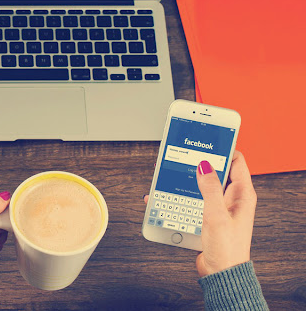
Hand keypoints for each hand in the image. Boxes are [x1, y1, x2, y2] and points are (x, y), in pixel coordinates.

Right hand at [144, 151, 257, 276]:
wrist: (221, 272)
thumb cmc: (226, 248)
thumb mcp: (216, 215)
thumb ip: (210, 188)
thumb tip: (204, 165)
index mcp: (242, 195)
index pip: (236, 161)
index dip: (223, 149)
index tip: (207, 141)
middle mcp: (233, 198)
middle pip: (218, 170)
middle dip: (202, 162)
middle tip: (186, 155)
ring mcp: (221, 206)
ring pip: (204, 184)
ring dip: (190, 180)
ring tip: (175, 174)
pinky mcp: (210, 214)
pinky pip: (196, 198)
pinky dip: (184, 194)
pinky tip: (171, 196)